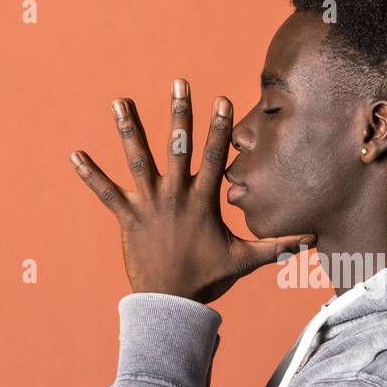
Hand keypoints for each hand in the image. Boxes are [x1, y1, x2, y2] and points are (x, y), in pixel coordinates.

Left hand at [69, 79, 315, 303]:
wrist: (170, 302)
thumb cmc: (207, 279)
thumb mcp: (245, 259)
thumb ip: (278, 246)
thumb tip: (312, 239)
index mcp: (202, 203)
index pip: (212, 158)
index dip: (217, 128)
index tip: (220, 100)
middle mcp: (175, 197)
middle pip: (177, 148)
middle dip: (179, 114)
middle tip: (179, 84)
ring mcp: (149, 206)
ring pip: (138, 161)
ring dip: (128, 130)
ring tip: (119, 101)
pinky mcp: (127, 219)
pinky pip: (105, 193)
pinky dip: (89, 175)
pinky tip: (74, 155)